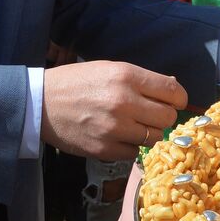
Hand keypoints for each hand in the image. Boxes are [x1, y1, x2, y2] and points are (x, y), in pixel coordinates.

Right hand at [41, 61, 187, 161]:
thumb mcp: (109, 68)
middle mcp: (124, 102)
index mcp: (126, 76)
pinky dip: (130, 145)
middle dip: (163, 116)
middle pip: (168, 117)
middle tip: (150, 114)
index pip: (173, 92)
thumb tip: (172, 89)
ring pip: (155, 137)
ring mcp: (115, 128)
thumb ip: (141, 79)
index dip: (178, 98)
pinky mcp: (105, 149)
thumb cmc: (77, 82)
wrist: (41, 103)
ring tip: (133, 125)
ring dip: (148, 132)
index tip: (173, 101)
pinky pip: (134, 152)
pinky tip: (117, 135)